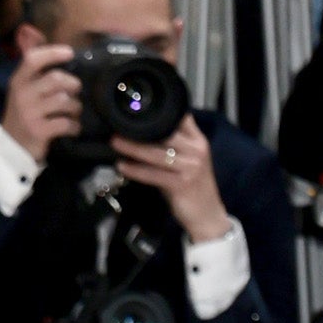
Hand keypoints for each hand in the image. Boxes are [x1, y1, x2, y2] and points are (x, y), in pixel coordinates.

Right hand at [0, 39, 87, 164]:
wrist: (12, 146)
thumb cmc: (24, 114)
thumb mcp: (24, 90)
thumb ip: (36, 70)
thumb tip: (44, 40)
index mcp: (18, 81)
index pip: (33, 59)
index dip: (52, 53)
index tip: (70, 52)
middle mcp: (22, 94)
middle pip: (56, 79)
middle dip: (73, 85)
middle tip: (76, 93)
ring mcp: (30, 112)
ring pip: (65, 101)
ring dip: (76, 107)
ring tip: (74, 112)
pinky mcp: (39, 130)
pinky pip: (66, 123)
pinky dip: (74, 126)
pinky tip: (72, 128)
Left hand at [112, 113, 228, 245]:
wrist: (207, 215)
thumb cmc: (192, 186)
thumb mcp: (188, 159)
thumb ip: (173, 142)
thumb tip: (144, 128)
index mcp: (198, 141)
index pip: (180, 117)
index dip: (160, 110)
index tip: (137, 107)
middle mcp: (196, 151)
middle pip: (166, 133)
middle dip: (140, 128)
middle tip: (117, 124)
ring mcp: (190, 168)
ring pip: (156, 153)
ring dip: (133, 148)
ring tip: (115, 142)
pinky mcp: (181, 185)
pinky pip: (153, 174)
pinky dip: (136, 171)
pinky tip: (122, 166)